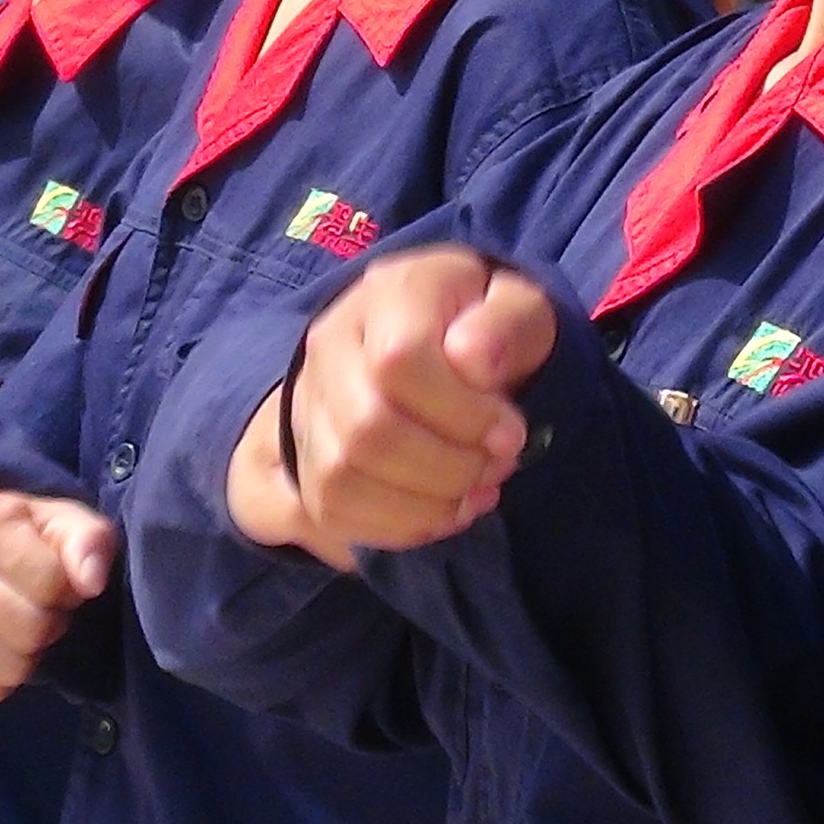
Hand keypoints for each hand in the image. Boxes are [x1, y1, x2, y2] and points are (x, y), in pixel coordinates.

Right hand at [0, 493, 117, 705]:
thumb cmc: (30, 543)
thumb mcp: (66, 526)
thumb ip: (88, 543)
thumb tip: (92, 583)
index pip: (49, 582)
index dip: (67, 590)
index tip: (56, 582)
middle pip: (29, 630)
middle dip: (48, 625)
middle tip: (38, 610)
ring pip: (9, 668)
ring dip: (28, 656)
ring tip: (17, 627)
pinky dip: (2, 681)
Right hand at [228, 247, 551, 560]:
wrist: (437, 338)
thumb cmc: (484, 326)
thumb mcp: (518, 306)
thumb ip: (509, 324)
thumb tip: (474, 360)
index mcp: (387, 296)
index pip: (398, 362)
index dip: (460, 413)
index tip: (511, 434)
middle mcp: (331, 345)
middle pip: (367, 429)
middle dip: (448, 467)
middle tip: (497, 469)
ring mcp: (308, 401)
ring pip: (342, 477)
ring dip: (424, 505)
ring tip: (475, 495)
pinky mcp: (306, 453)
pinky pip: (333, 510)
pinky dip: (397, 527)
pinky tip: (443, 513)